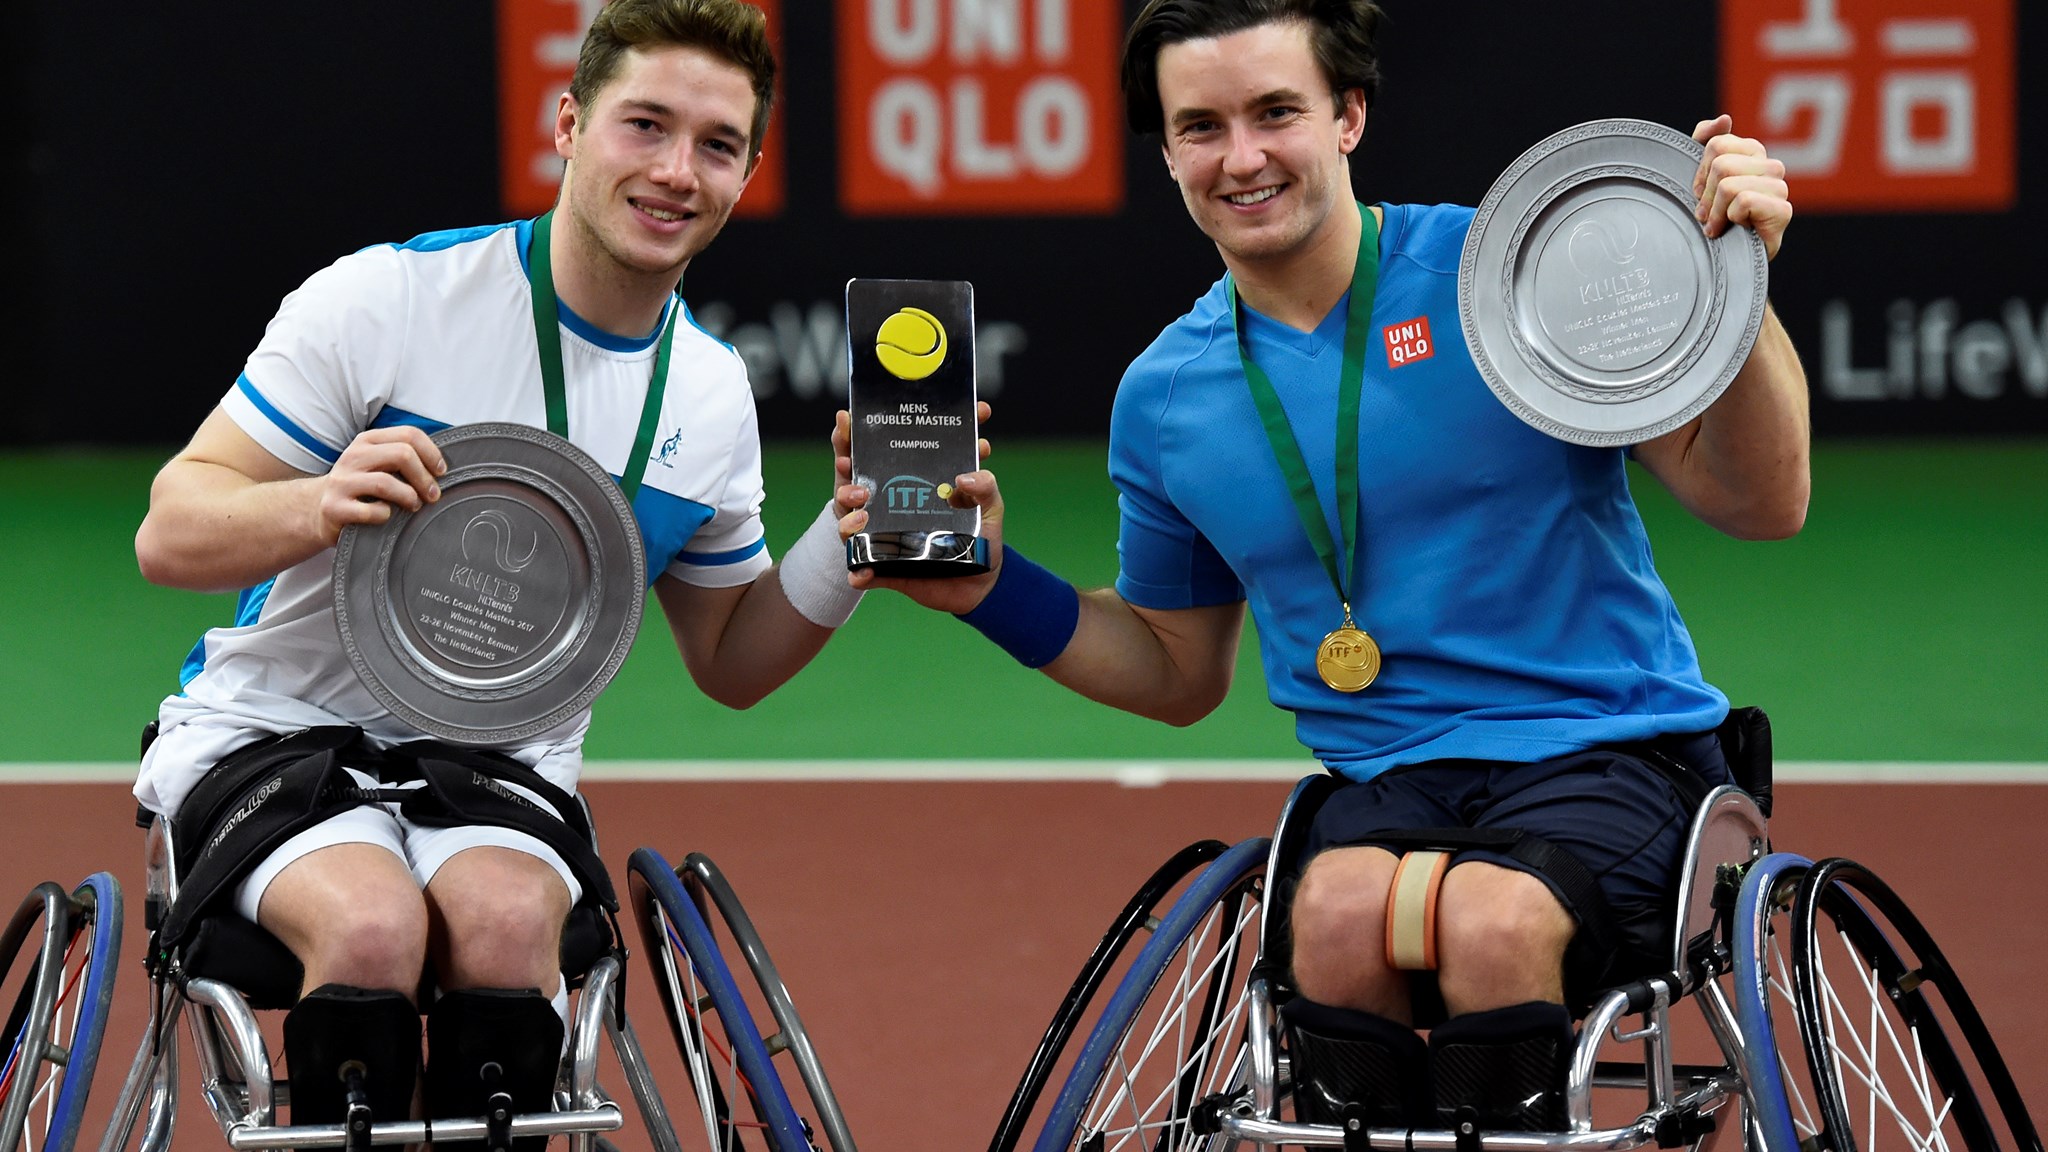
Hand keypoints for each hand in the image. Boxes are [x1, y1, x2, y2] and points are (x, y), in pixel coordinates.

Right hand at [314, 427, 445, 543]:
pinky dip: (386, 515)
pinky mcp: (335, 507)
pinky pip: (372, 511)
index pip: (409, 434)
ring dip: (409, 497)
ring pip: (386, 483)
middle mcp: (353, 456)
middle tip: (433, 495)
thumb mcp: (377, 463)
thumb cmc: (361, 487)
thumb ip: (403, 458)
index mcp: (367, 441)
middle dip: (425, 477)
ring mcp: (341, 481)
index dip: (432, 453)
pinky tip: (387, 516)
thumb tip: (441, 466)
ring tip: (414, 506)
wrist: (318, 509)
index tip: (441, 472)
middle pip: (402, 455)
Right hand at [833, 402, 1001, 614]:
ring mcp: (885, 536)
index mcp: (912, 482)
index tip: (850, 415)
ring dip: (847, 516)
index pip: (882, 450)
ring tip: (861, 514)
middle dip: (842, 462)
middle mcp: (891, 505)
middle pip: (854, 478)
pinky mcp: (886, 568)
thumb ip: (985, 487)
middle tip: (844, 457)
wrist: (981, 585)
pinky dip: (859, 572)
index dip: (861, 431)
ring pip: (850, 522)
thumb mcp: (990, 505)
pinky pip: (864, 569)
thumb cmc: (982, 536)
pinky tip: (860, 573)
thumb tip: (965, 477)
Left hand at [1692, 114, 1791, 259]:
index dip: (1701, 174)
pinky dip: (1731, 218)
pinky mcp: (1782, 210)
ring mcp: (1780, 188)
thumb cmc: (1717, 219)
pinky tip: (1738, 229)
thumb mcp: (1704, 179)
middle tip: (1710, 215)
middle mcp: (1771, 166)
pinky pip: (1743, 201)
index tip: (1702, 195)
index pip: (1717, 145)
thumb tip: (1723, 120)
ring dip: (1717, 211)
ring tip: (1722, 224)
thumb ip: (1706, 142)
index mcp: (1753, 153)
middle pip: (1721, 164)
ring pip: (1729, 184)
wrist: (1732, 261)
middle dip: (1707, 196)